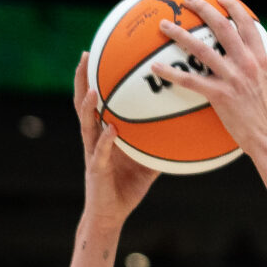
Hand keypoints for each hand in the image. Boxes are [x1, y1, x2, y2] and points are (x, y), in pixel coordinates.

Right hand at [74, 55, 158, 226]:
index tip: (98, 50)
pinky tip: (112, 130)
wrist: (111, 215)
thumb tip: (184, 129)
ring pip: (85, 124)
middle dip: (82, 79)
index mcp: (103, 132)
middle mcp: (94, 138)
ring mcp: (92, 153)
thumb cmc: (127, 188)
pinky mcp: (96, 171)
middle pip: (82, 102)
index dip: (95, 76)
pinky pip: (100, 153)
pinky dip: (106, 141)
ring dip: (88, 106)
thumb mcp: (148, 162)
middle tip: (85, 55)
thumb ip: (160, 143)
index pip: (96, 99)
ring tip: (94, 90)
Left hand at [152, 0, 266, 152]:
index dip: (232, 7)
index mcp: (260, 59)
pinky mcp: (219, 95)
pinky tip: (155, 68)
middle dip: (203, 8)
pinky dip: (171, 74)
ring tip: (164, 24)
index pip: (246, 24)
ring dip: (180, 34)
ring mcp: (231, 78)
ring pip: (201, 49)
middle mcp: (244, 64)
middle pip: (221, 27)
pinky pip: (190, 81)